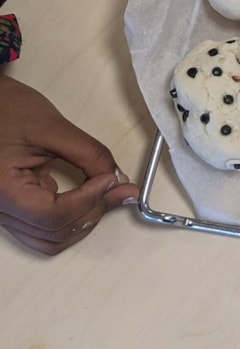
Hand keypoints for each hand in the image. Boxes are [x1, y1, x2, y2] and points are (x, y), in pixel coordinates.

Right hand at [0, 75, 138, 255]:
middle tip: (120, 188)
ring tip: (107, 194)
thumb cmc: (5, 109)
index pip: (54, 215)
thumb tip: (117, 179)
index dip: (88, 200)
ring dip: (83, 221)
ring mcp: (4, 213)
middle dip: (93, 210)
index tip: (110, 179)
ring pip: (50, 239)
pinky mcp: (13, 209)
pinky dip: (70, 218)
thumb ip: (89, 155)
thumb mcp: (52, 127)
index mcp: (2, 187)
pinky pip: (44, 229)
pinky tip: (86, 196)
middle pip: (55, 231)